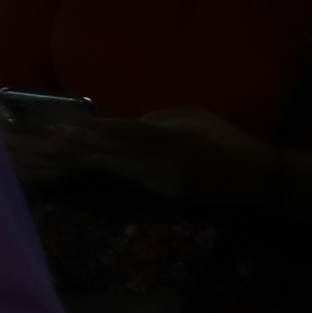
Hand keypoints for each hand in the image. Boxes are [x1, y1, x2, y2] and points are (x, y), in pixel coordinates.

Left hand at [63, 106, 274, 210]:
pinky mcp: (167, 195)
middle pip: (117, 153)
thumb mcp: (198, 117)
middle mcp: (166, 162)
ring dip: (91, 159)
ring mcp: (165, 182)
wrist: (259, 178)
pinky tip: (90, 165)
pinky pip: (133, 180)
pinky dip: (111, 171)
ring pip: (120, 169)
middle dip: (83, 145)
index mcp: (176, 139)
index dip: (97, 130)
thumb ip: (164, 119)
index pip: (129, 133)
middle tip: (52, 136)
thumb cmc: (229, 140)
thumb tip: (135, 122)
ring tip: (62, 150)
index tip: (71, 125)